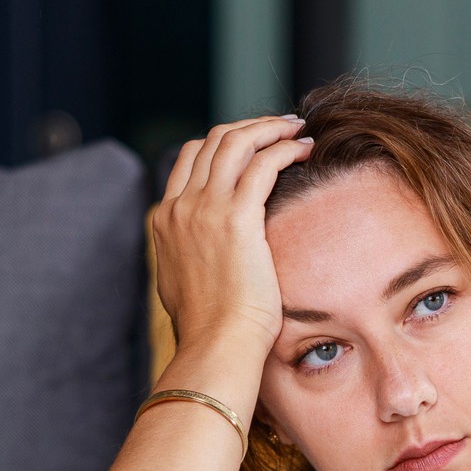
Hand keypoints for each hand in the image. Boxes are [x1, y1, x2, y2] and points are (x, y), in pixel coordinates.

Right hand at [153, 114, 314, 355]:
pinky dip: (285, 148)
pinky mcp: (237, 218)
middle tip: (281, 127)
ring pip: (236, 142)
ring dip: (270, 128)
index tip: (254, 143)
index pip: (191, 156)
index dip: (225, 141)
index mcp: (165, 218)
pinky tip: (305, 150)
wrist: (215, 344)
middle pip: (213, 140)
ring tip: (297, 130)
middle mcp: (181, 206)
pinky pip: (263, 163)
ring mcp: (205, 209)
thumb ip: (186, 255)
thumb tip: (199, 253)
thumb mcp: (182, 283)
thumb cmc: (208, 327)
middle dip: (250, 127)